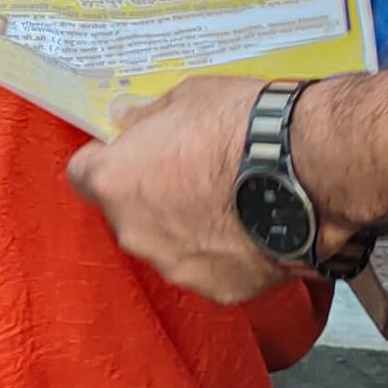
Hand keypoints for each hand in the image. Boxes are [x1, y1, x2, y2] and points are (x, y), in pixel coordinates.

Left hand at [70, 72, 285, 303]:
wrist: (306, 170)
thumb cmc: (242, 126)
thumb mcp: (186, 98)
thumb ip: (146, 118)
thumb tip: (124, 120)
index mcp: (115, 181)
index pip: (82, 174)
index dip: (108, 159)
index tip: (133, 150)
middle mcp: (134, 232)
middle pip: (126, 213)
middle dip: (149, 195)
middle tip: (192, 170)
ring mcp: (175, 266)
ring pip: (167, 245)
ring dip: (185, 227)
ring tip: (230, 200)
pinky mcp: (218, 290)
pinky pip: (210, 268)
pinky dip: (223, 252)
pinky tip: (252, 226)